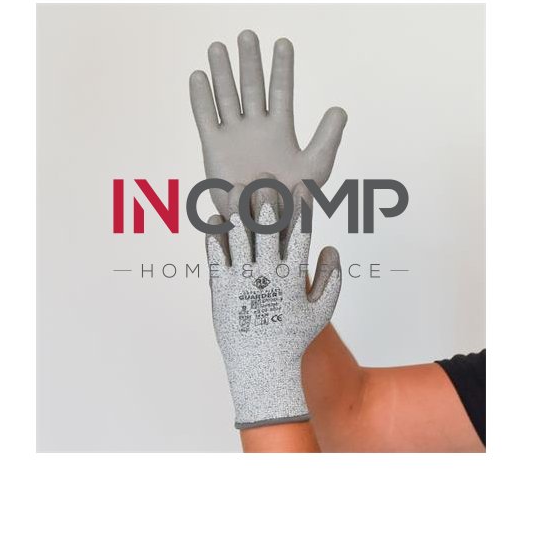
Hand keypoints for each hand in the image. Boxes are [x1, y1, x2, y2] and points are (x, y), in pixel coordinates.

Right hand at [189, 30, 347, 216]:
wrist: (263, 224)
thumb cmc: (292, 202)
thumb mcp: (316, 168)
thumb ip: (328, 138)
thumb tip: (339, 109)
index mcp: (281, 129)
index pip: (281, 90)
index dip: (282, 67)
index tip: (283, 42)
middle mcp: (255, 127)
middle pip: (251, 86)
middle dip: (249, 61)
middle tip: (247, 34)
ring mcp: (233, 136)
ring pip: (227, 96)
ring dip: (222, 72)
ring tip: (217, 46)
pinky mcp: (214, 148)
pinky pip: (206, 119)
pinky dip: (201, 99)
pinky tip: (198, 76)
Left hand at [206, 185, 341, 428]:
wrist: (263, 369)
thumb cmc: (293, 339)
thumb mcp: (321, 311)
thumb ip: (331, 278)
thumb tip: (332, 248)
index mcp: (292, 278)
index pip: (299, 235)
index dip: (301, 208)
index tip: (300, 187)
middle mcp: (267, 276)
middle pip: (267, 229)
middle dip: (266, 200)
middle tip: (263, 176)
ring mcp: (242, 281)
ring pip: (239, 237)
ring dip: (238, 211)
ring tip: (235, 188)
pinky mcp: (220, 289)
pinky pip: (215, 257)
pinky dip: (214, 236)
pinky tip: (213, 220)